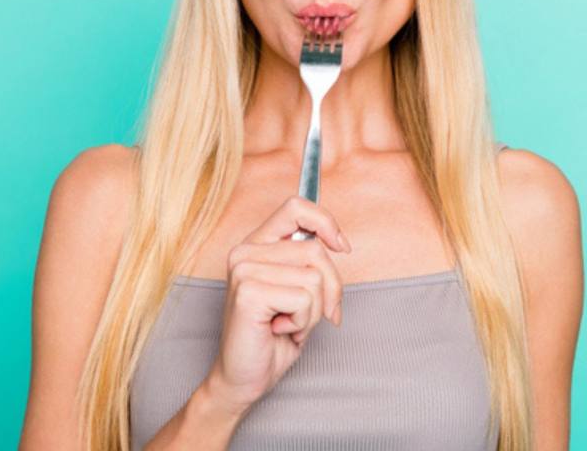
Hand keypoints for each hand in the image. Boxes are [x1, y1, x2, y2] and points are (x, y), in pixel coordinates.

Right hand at [202, 195, 351, 414]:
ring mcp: (244, 269)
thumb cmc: (275, 335)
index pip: (296, 207)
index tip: (342, 247)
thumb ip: (311, 262)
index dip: (325, 222)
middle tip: (317, 314)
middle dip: (330, 288)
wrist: (244, 378)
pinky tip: (280, 330)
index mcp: (257, 244)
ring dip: (314, 310)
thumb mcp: (300, 290)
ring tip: (290, 323)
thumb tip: (340, 243)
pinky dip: (303, 322)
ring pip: (314, 276)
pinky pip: (304, 298)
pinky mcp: (248, 292)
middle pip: (316, 250)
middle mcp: (245, 251)